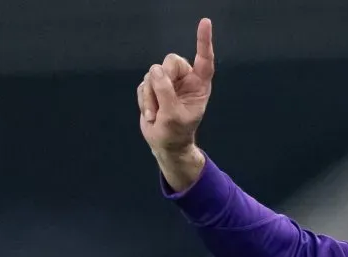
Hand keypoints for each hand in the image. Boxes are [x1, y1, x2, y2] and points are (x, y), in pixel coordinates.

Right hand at [137, 18, 214, 153]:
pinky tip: (152, 114)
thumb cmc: (176, 132)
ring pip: (153, 74)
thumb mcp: (173, 116)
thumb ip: (166, 92)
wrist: (165, 144)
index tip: (205, 22)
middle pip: (170, 62)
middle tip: (162, 101)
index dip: (204, 41)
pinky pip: (143, 84)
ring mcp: (168, 82)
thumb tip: (156, 70)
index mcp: (199, 85)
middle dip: (162, 80)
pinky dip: (144, 100)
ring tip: (158, 114)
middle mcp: (185, 80)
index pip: (204, 60)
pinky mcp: (152, 87)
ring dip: (151, 97)